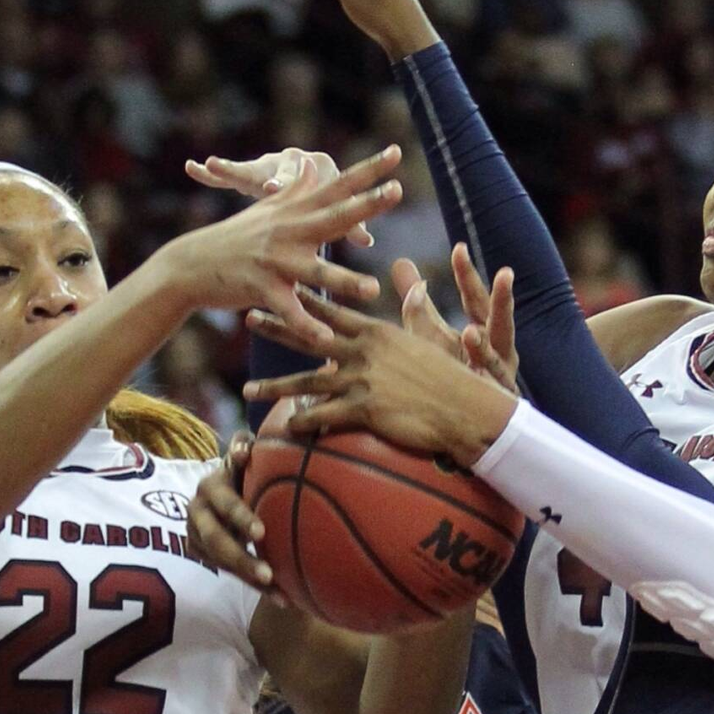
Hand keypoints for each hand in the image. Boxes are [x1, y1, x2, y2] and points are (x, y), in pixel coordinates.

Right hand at [164, 144, 401, 337]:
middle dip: (366, 204)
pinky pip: (288, 310)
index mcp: (296, 213)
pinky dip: (305, 325)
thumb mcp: (268, 211)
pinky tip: (325, 339)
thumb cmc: (236, 238)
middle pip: (334, 216)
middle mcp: (289, 231)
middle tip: (397, 191)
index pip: (337, 187)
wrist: (192, 264)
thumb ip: (295, 191)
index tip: (396, 152)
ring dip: (345, 280)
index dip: (367, 171)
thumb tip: (312, 164)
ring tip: (373, 289)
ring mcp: (275, 260)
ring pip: (315, 270)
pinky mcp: (260, 287)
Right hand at [186, 433, 272, 594]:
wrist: (224, 486)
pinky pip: (228, 573)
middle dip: (242, 559)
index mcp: (211, 486)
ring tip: (281, 594)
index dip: (240, 517)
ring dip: (250, 579)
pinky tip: (283, 599)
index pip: (225, 503)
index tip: (261, 532)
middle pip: (218, 541)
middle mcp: (197, 511)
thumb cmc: (245, 467)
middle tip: (268, 574)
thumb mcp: (244, 453)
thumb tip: (244, 449)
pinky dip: (255, 587)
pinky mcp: (200, 551)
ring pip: (222, 562)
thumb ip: (244, 446)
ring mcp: (196, 534)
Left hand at [246, 291, 517, 464]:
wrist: (464, 407)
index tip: (283, 288)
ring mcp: (360, 381)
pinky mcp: (363, 410)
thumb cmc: (452, 375)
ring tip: (248, 390)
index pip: (332, 310)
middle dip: (277, 327)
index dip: (305, 299)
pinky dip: (302, 423)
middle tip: (250, 318)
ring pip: (306, 381)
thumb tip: (416, 284)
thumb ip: (416, 311)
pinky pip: (322, 416)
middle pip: (309, 336)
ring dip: (275, 386)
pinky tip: (285, 429)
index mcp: (375, 332)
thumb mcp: (430, 337)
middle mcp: (362, 352)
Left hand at [391, 244, 518, 392]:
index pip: (474, 298)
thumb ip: (419, 304)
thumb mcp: (434, 336)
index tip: (458, 249)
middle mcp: (495, 350)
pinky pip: (487, 393)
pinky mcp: (494, 403)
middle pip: (497, 320)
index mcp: (482, 331)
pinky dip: (480, 387)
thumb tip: (400, 262)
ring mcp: (498, 377)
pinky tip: (472, 382)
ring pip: (495, 358)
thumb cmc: (455, 375)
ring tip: (471, 333)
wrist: (472, 424)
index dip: (467, 276)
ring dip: (484, 347)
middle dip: (502, 299)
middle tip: (505, 274)